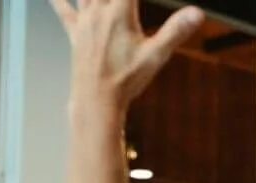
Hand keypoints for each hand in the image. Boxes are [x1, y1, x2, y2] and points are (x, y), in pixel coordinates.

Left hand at [50, 0, 202, 107]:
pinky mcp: (75, 33)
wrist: (97, 99)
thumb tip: (197, 12)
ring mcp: (84, 21)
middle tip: (125, 0)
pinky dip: (58, 1)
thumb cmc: (126, 79)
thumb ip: (176, 30)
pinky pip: (64, 11)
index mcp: (119, 13)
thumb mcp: (156, 55)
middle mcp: (99, 12)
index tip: (137, 1)